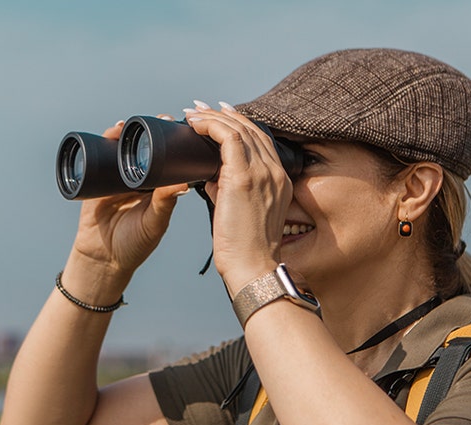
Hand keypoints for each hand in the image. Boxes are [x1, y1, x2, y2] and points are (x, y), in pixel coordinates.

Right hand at [70, 120, 189, 285]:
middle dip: (151, 131)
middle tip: (164, 119)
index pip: (166, 160)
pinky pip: (98, 157)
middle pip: (144, 149)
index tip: (182, 129)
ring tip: (136, 123)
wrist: (104, 259)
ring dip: (127, 133)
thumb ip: (165, 203)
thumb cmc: (134, 245)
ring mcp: (115, 178)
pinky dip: (104, 142)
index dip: (173, 143)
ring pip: (122, 149)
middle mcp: (136, 179)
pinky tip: (112, 132)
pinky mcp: (96, 181)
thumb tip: (183, 183)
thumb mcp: (154, 223)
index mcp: (155, 187)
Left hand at [183, 102, 290, 294]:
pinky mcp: (243, 177)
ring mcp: (262, 172)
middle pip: (251, 128)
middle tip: (199, 109)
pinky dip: (210, 126)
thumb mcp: (240, 212)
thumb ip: (228, 191)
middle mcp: (274, 172)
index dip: (238, 124)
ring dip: (212, 117)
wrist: (253, 267)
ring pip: (239, 128)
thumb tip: (210, 178)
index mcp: (278, 180)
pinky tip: (195, 126)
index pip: (260, 140)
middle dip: (223, 114)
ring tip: (192, 114)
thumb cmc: (244, 248)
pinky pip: (227, 136)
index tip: (217, 118)